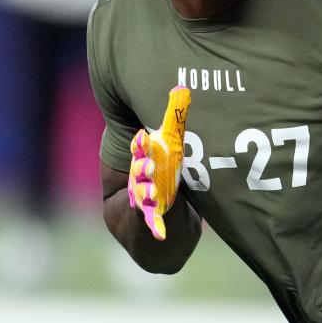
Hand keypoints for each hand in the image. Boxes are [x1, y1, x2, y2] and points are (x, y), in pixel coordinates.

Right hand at [129, 86, 190, 240]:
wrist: (149, 232)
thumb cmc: (162, 181)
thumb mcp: (170, 152)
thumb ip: (174, 123)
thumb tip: (183, 89)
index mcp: (145, 163)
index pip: (141, 152)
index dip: (141, 145)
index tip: (143, 137)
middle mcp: (140, 181)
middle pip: (139, 173)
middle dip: (142, 167)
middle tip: (147, 164)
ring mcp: (143, 203)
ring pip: (143, 197)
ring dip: (146, 195)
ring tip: (153, 193)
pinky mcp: (150, 223)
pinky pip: (152, 225)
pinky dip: (155, 229)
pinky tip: (160, 233)